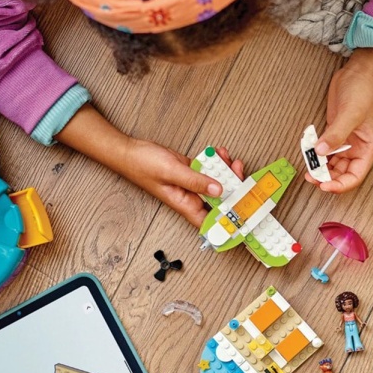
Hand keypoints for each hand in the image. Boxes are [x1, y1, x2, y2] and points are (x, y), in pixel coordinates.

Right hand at [120, 140, 243, 225]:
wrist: (130, 151)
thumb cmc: (142, 166)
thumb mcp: (172, 172)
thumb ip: (195, 181)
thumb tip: (218, 189)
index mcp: (185, 204)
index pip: (209, 220)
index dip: (226, 221)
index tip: (242, 214)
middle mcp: (190, 197)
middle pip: (218, 199)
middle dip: (232, 187)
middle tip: (239, 173)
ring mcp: (191, 184)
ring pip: (216, 182)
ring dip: (225, 171)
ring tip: (230, 159)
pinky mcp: (190, 171)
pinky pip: (208, 169)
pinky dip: (216, 161)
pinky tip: (219, 153)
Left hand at [305, 48, 372, 193]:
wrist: (358, 71)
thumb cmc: (364, 91)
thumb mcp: (350, 114)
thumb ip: (336, 135)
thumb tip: (321, 152)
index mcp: (367, 149)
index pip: (355, 176)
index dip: (341, 185)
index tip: (325, 186)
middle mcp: (356, 149)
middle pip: (341, 174)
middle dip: (326, 178)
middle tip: (311, 176)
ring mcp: (345, 142)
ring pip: (331, 164)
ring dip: (320, 168)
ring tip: (307, 167)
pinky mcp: (334, 133)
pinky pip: (324, 150)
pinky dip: (316, 154)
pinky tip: (307, 152)